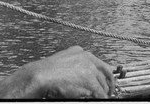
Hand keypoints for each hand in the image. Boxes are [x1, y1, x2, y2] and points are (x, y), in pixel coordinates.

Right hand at [0, 46, 115, 98]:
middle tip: (109, 91)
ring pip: (103, 84)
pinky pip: (100, 93)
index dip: (105, 74)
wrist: (41, 76)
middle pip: (105, 72)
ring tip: (101, 97)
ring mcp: (89, 69)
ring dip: (103, 92)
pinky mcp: (90, 81)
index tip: (107, 80)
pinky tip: (97, 99)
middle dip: (108, 84)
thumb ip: (76, 65)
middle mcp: (87, 58)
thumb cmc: (46, 72)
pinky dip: (100, 97)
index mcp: (81, 52)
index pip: (100, 62)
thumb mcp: (64, 61)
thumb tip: (82, 75)